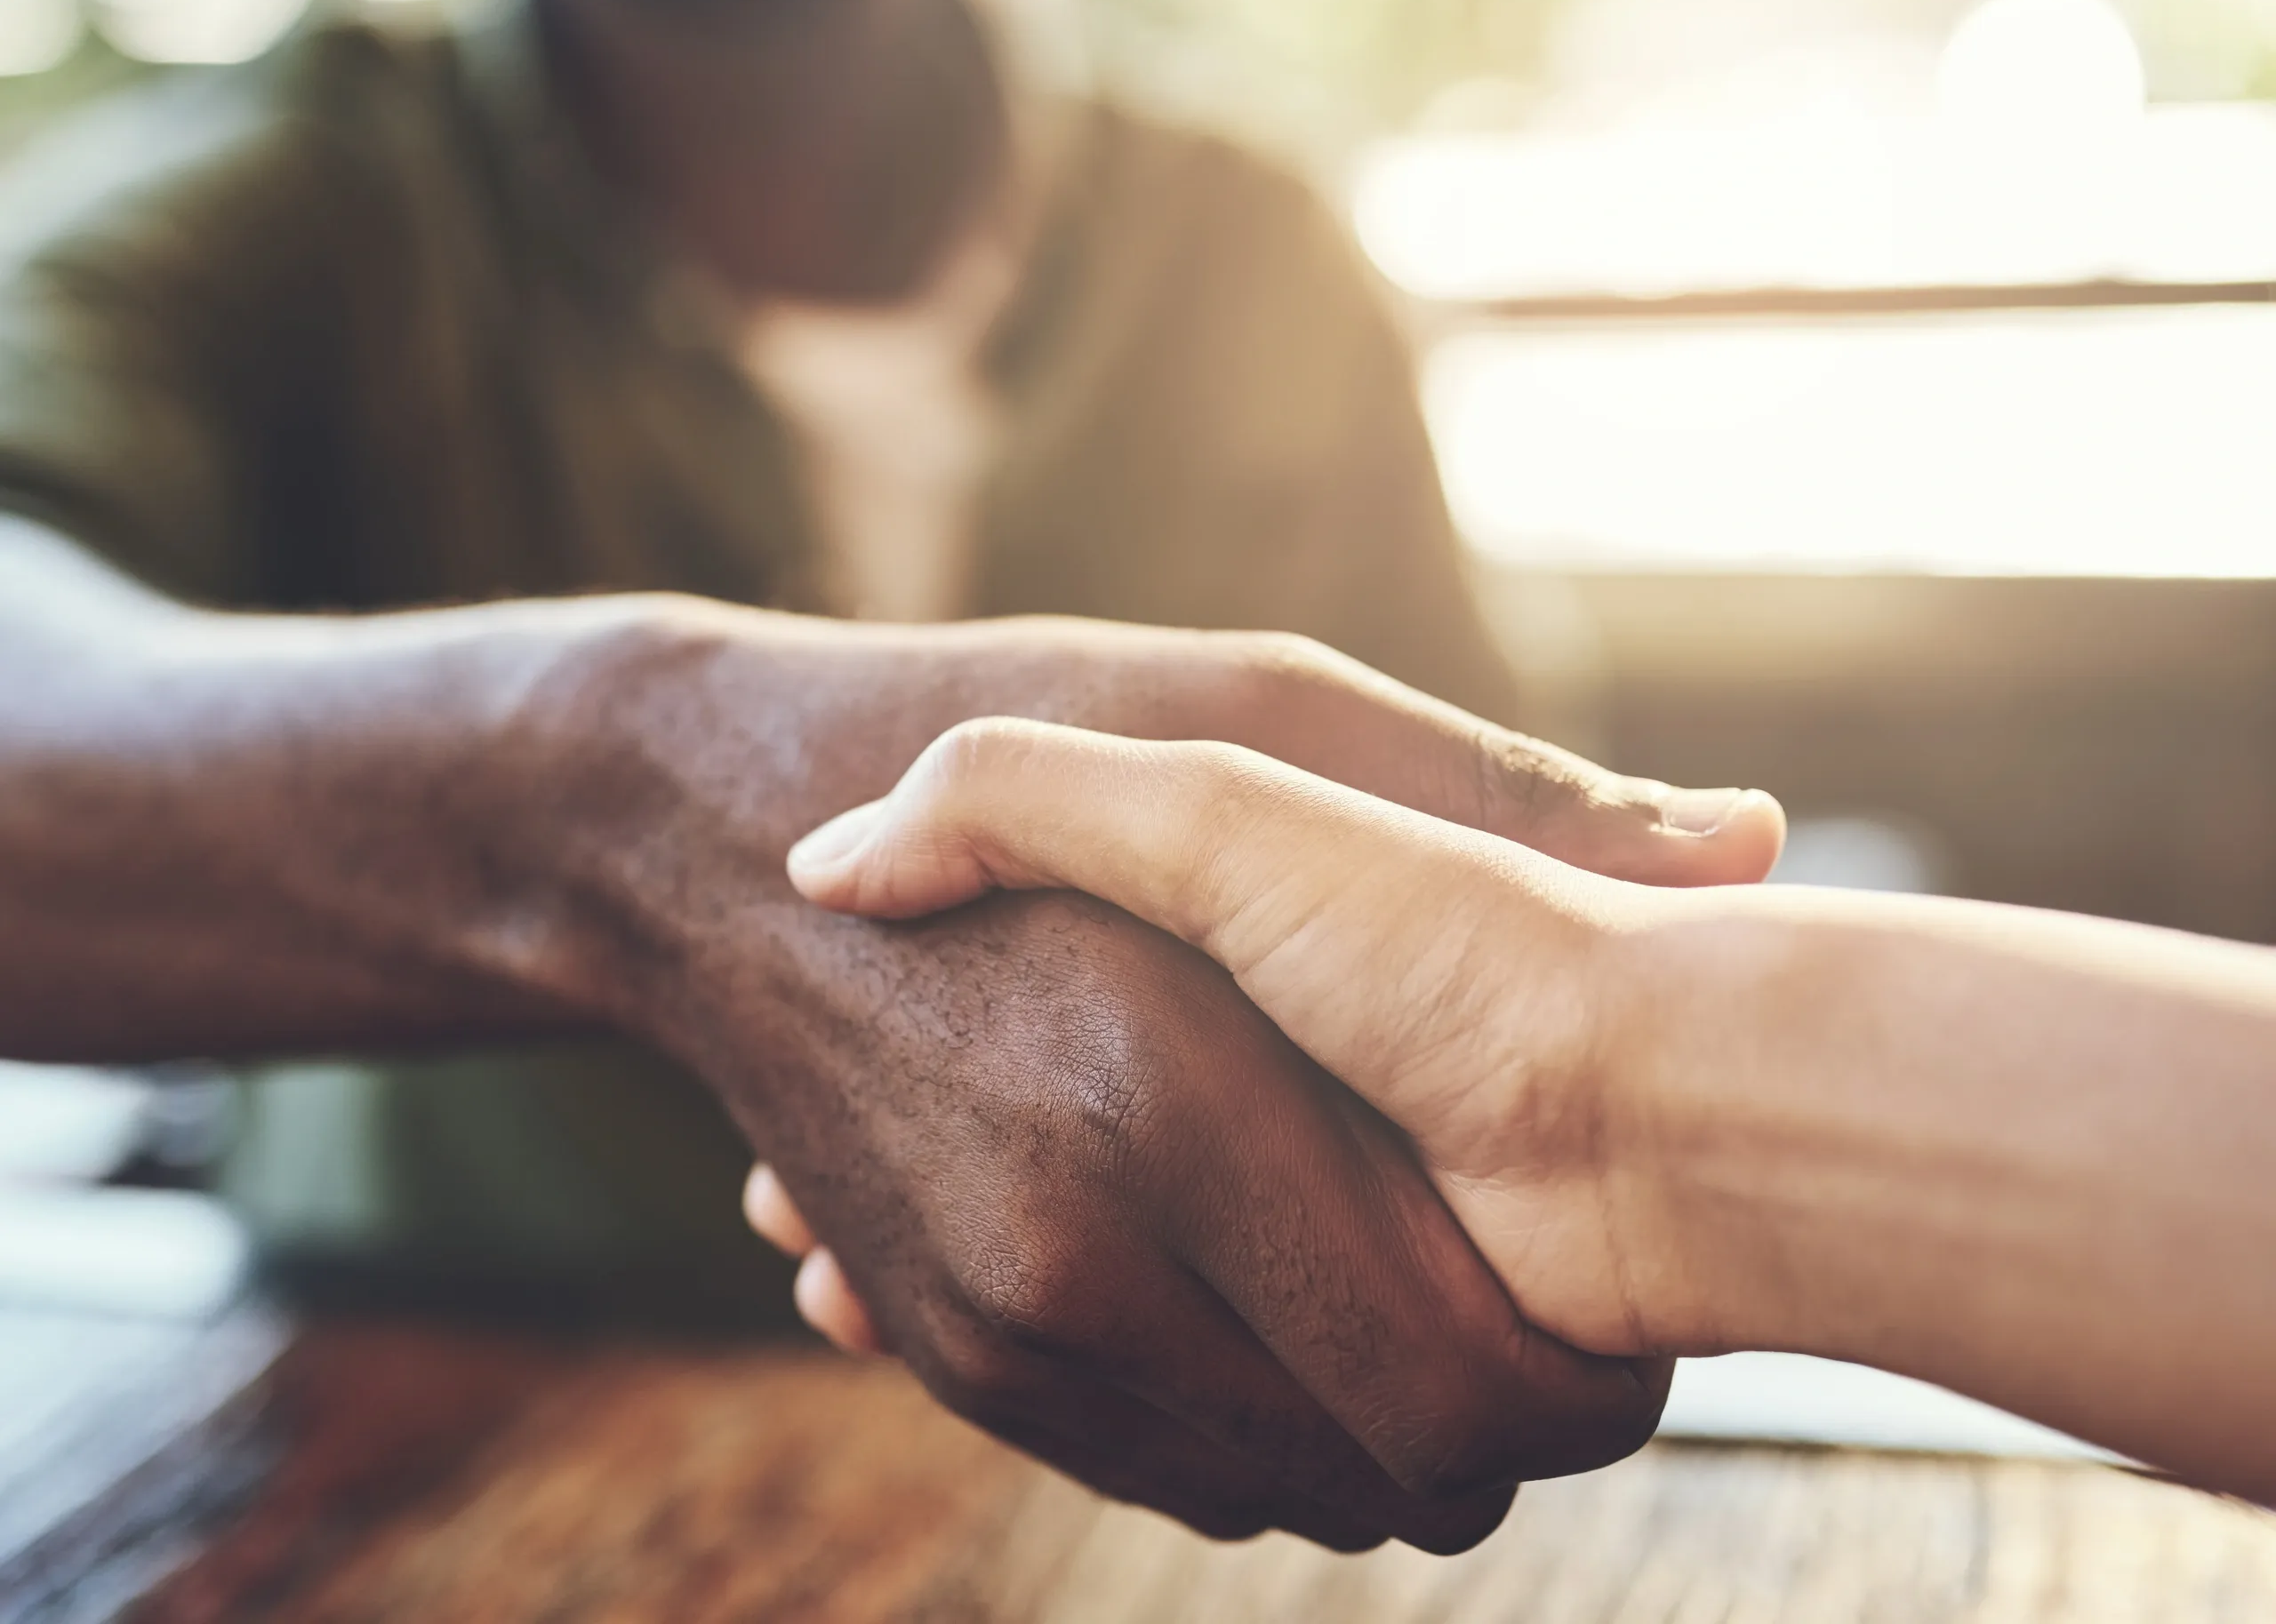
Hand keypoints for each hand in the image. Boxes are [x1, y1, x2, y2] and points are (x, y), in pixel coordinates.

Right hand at [540, 608, 1779, 1549]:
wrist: (713, 853)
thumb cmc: (1014, 743)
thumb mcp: (1258, 714)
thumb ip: (1495, 790)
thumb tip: (1758, 841)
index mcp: (1183, 1088)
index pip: (1473, 1373)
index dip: (1590, 1376)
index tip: (1621, 1312)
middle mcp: (1075, 1241)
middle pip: (1395, 1470)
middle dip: (1502, 1428)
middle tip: (1543, 1334)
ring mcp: (995, 1316)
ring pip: (1283, 1495)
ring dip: (1378, 1441)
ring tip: (1414, 1315)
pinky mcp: (951, 1347)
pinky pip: (1161, 1474)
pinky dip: (1256, 1436)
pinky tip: (1288, 1324)